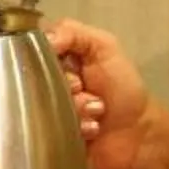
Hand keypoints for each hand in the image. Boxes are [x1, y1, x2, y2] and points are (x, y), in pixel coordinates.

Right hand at [47, 17, 158, 168]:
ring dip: (75, 108)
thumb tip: (43, 38)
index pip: (30, 49)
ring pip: (41, 106)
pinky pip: (47, 131)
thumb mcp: (105, 47)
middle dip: (66, 86)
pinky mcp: (48, 136)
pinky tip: (92, 129)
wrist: (137, 135)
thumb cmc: (123, 89)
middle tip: (83, 89)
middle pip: (33, 79)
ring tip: (95, 113)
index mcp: (56, 58)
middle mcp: (47, 84)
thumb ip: (73, 32)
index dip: (46, 58)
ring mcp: (46, 111)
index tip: (69, 68)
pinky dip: (75, 128)